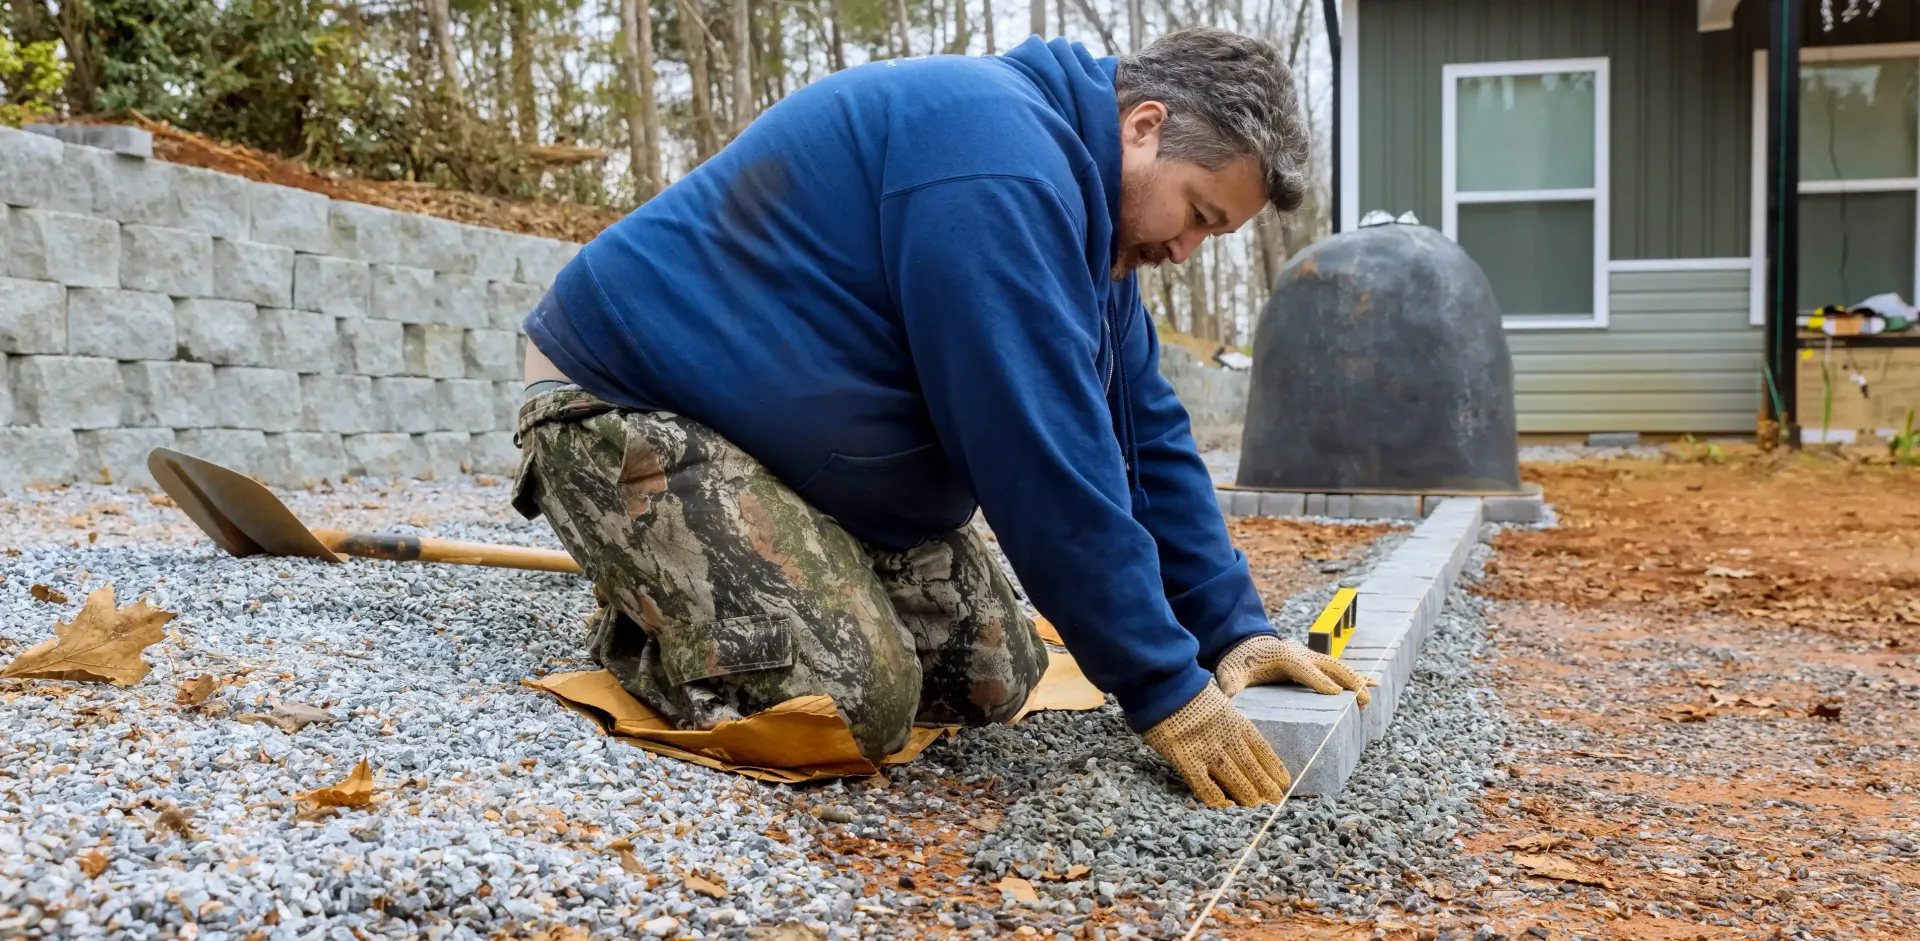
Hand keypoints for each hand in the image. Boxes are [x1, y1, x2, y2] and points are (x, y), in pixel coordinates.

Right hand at [1141, 681, 1290, 806]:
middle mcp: (1227, 737)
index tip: (1284, 779)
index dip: (1273, 765)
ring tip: (1257, 807)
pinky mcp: (1187, 759)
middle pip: (1252, 766)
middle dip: (1266, 785)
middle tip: (1276, 799)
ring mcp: (1208, 750)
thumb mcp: (1215, 699)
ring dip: (1248, 795)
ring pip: (1236, 779)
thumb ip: (1224, 717)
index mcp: (1235, 720)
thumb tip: (1228, 731)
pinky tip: (1224, 805)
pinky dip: (1216, 797)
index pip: (1261, 747)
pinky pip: (1205, 786)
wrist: (1166, 684)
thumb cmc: (1185, 688)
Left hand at [1213, 633, 1376, 705]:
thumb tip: (1228, 700)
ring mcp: (1310, 656)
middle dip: (1347, 681)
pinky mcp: (1314, 662)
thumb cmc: (1239, 661)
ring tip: (1371, 693)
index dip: (1319, 681)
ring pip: (1338, 667)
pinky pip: (1337, 669)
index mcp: (1283, 656)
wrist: (1243, 643)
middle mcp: (1301, 653)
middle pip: (1329, 665)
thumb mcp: (1231, 673)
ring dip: (1356, 680)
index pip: (1304, 669)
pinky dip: (1355, 676)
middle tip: (1360, 699)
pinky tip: (1372, 682)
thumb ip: (1231, 686)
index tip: (1335, 694)